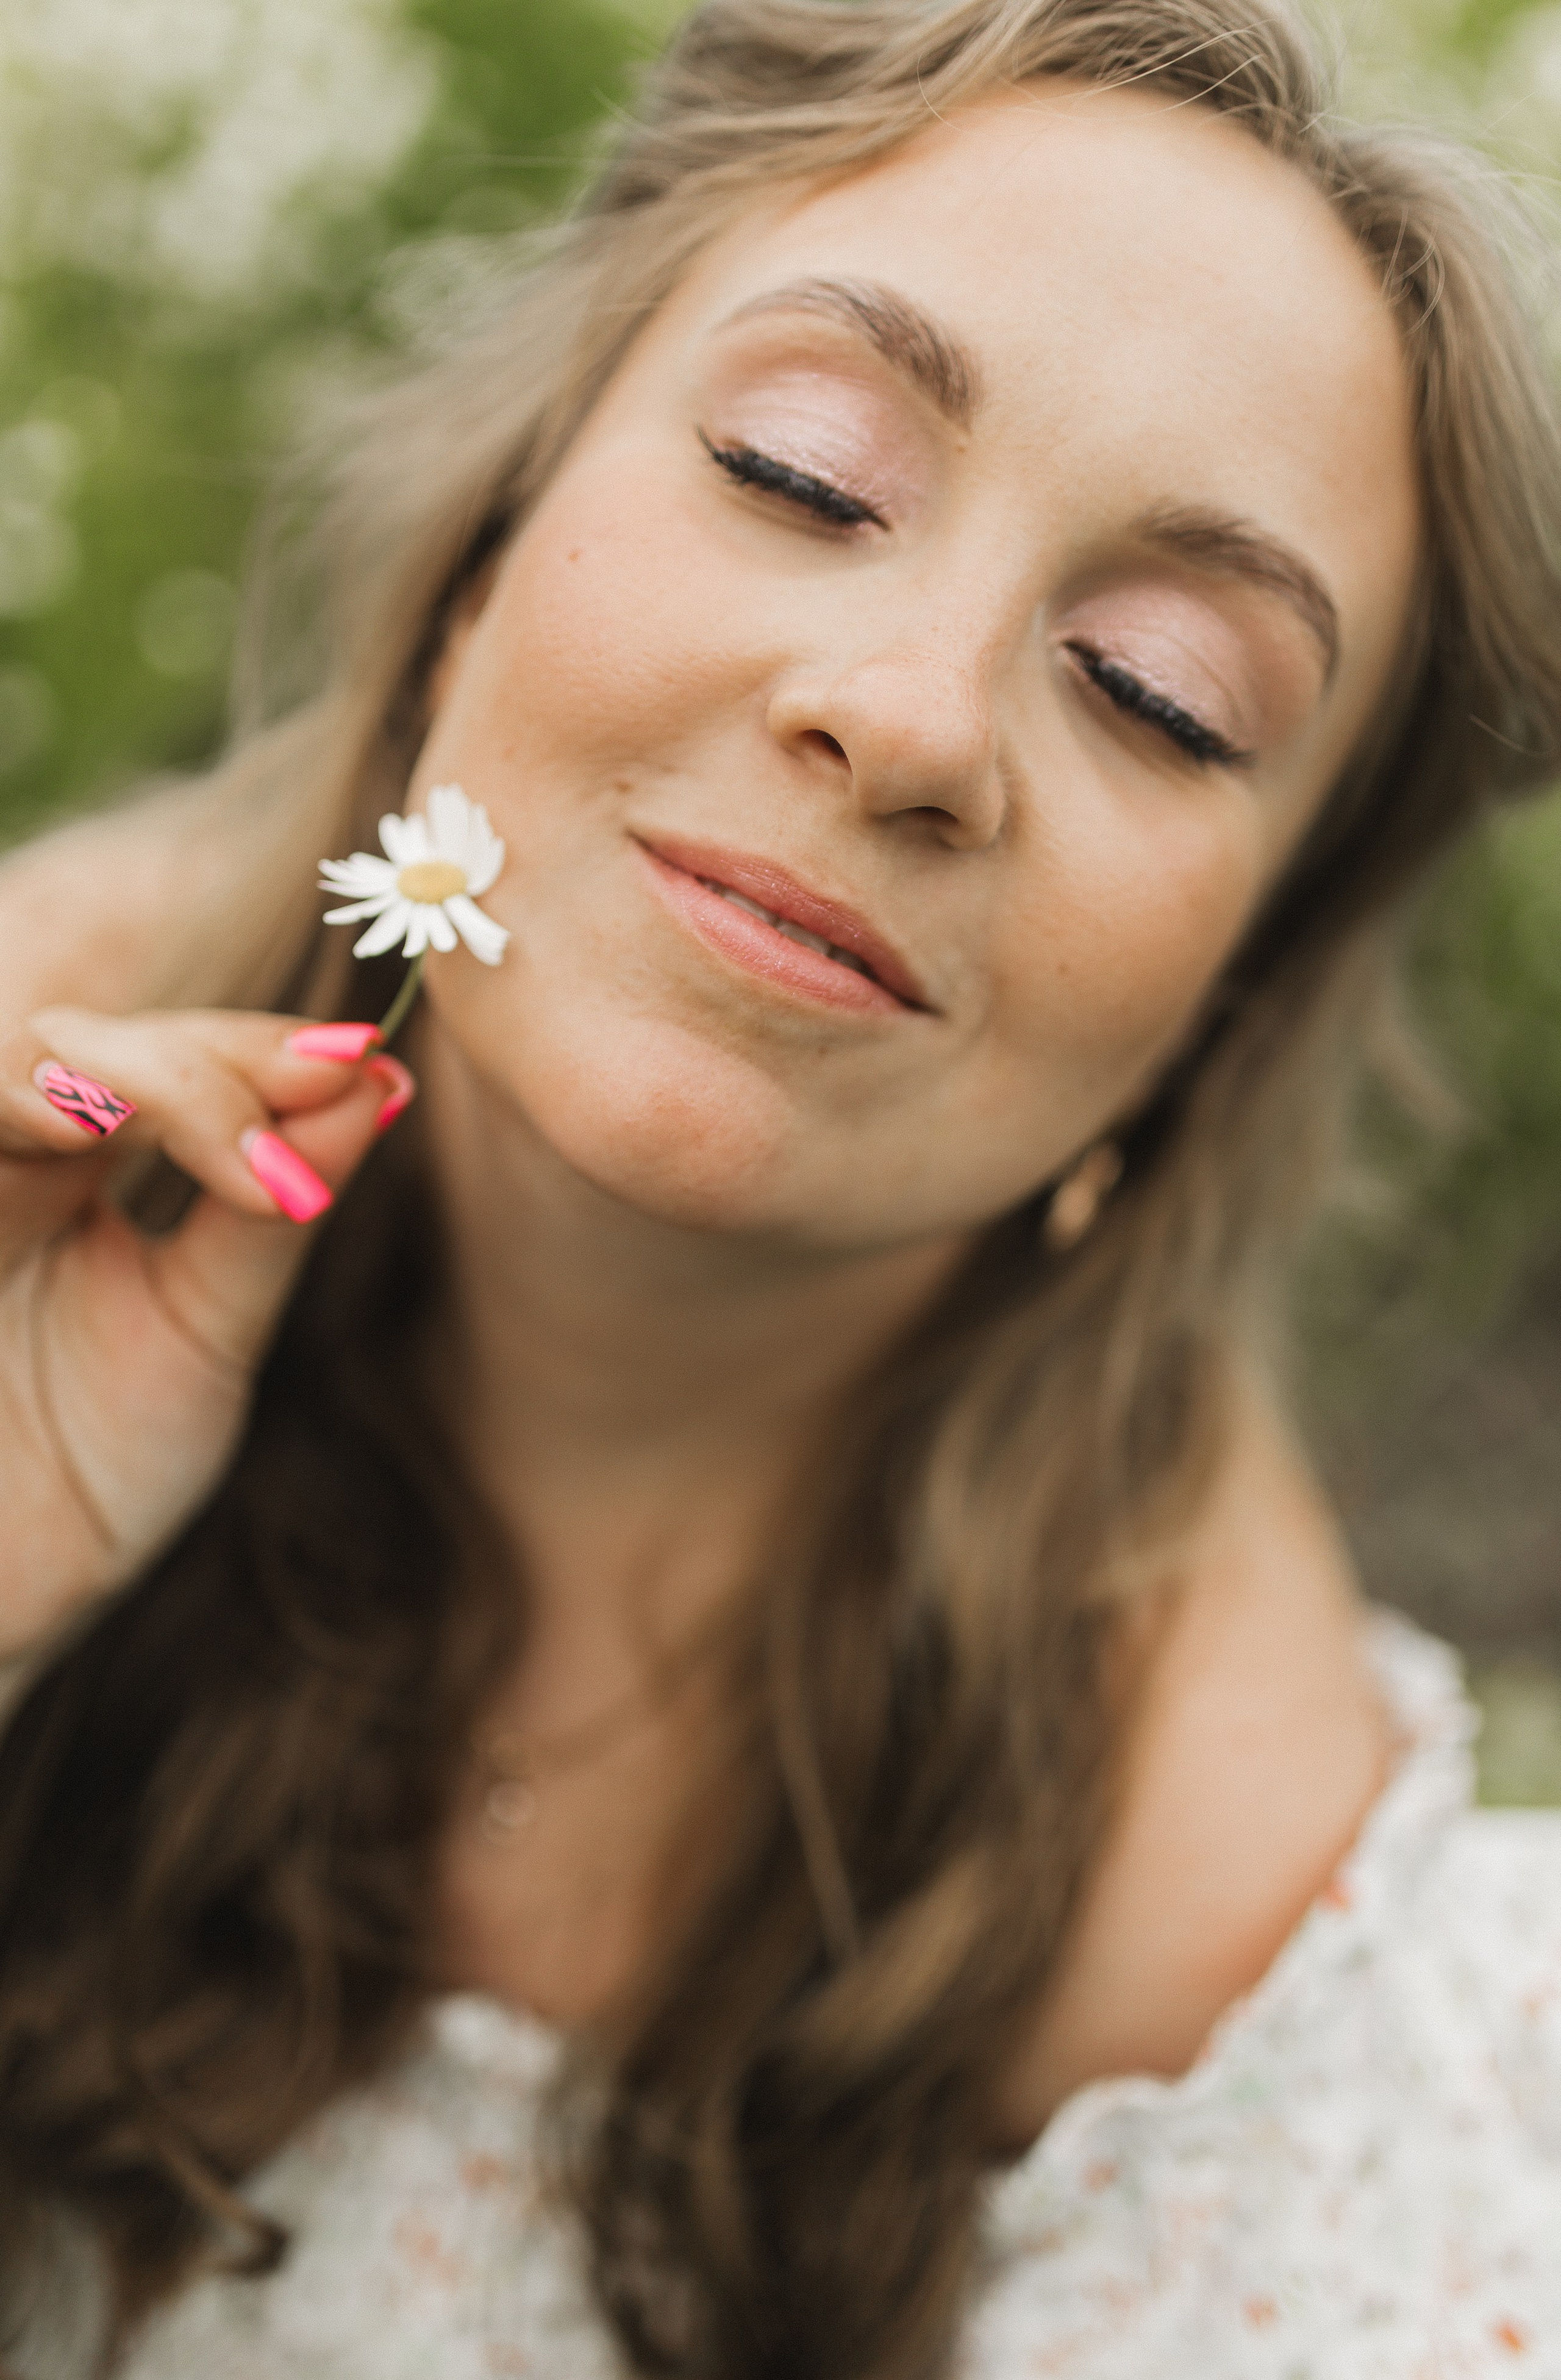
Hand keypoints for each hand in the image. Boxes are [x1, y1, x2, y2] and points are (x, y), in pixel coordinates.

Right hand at [0, 1007, 411, 1657]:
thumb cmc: (75, 1484)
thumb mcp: (198, 1341)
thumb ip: (270, 1219)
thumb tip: (376, 1084)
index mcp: (74, 1174)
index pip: (171, 1065)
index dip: (262, 1053)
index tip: (364, 1064)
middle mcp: (1, 1167)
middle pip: (90, 1043)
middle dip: (209, 1058)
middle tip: (319, 1080)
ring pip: (11, 1066)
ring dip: (121, 1074)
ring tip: (223, 1116)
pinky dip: (21, 1105)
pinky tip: (88, 1122)